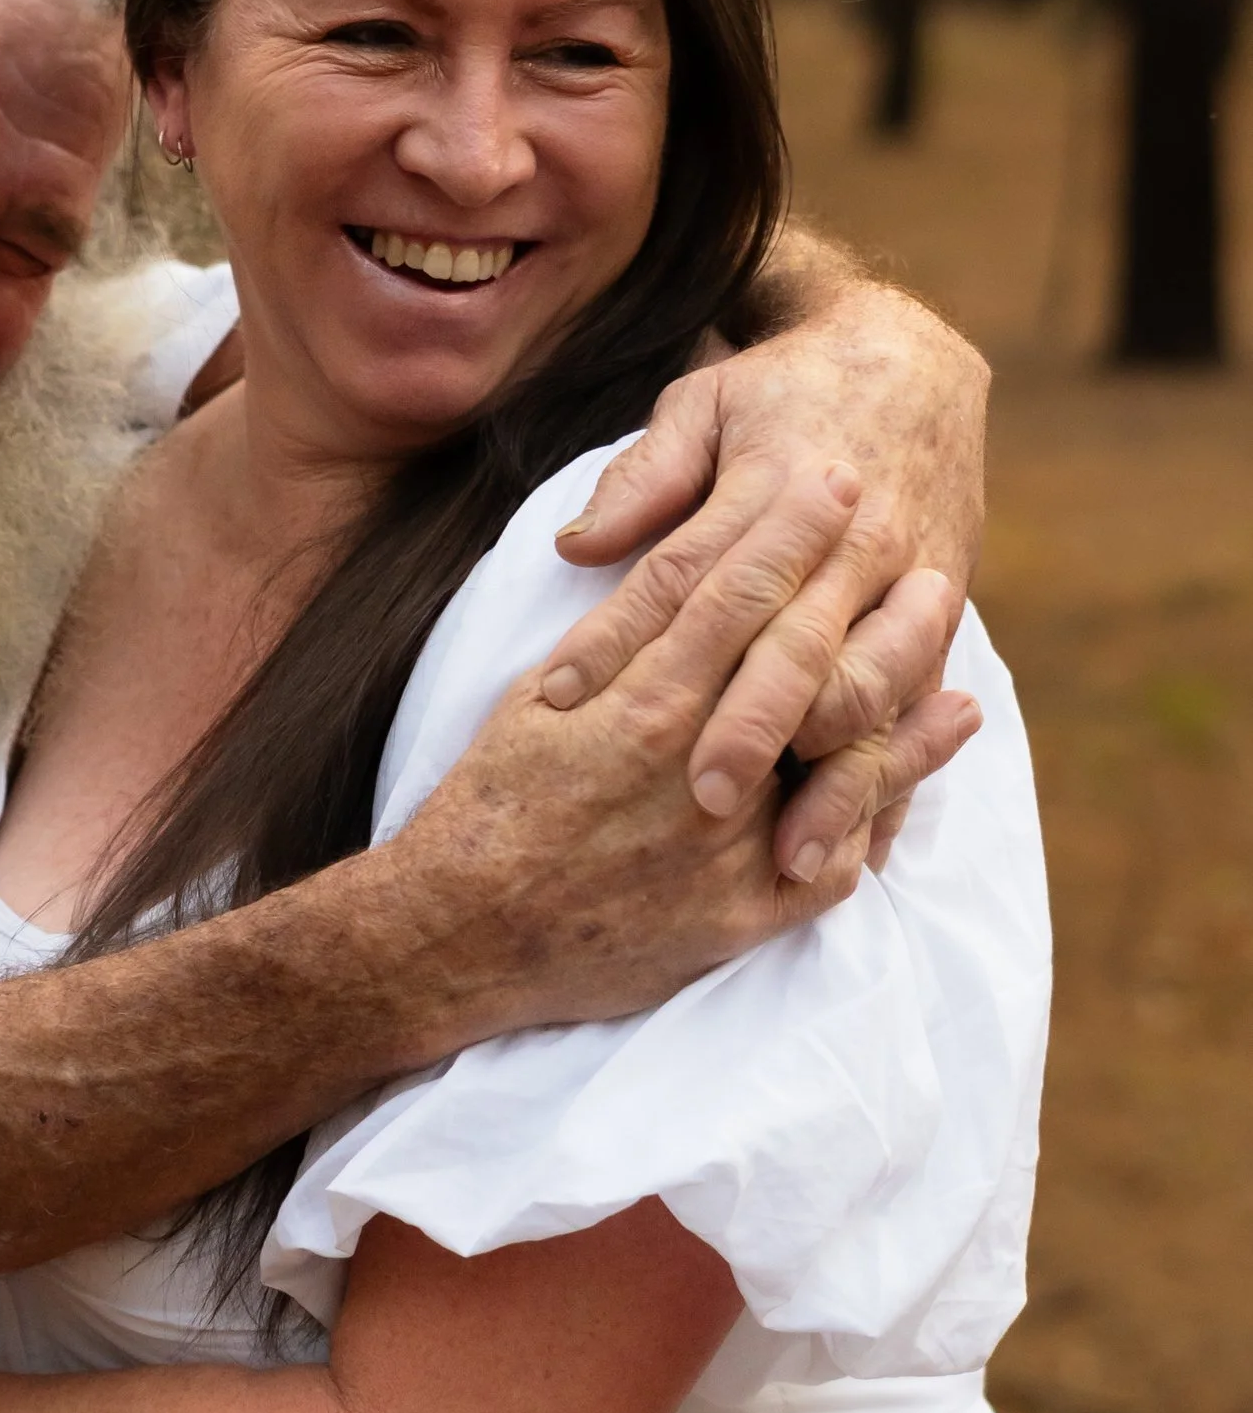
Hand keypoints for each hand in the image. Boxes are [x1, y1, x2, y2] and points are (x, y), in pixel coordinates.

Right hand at [402, 461, 982, 1039]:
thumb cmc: (485, 809)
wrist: (461, 935)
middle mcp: (698, 765)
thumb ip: (607, 639)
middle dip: (855, 586)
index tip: (828, 478)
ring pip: (841, 754)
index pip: (733, 592)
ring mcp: (728, 844)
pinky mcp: (740, 914)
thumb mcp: (530, 704)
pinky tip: (919, 771)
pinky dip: (880, 812)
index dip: (787, 529)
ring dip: (903, 697)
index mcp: (644, 701)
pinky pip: (832, 862)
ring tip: (951, 647)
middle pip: (801, 655)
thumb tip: (648, 565)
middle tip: (902, 529)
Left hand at [540, 276, 985, 867]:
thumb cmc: (784, 395)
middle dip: (750, 727)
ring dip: (835, 774)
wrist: (914, 368)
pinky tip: (861, 848)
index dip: (621, 638)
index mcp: (779, 488)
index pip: (688, 575)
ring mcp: (908, 585)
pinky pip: (922, 712)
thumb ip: (646, 478)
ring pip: (876, 690)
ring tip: (788, 850)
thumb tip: (576, 547)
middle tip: (698, 798)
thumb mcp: (705, 405)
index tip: (563, 701)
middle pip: (795, 645)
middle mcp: (853, 543)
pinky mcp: (943, 621)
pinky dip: (897, 780)